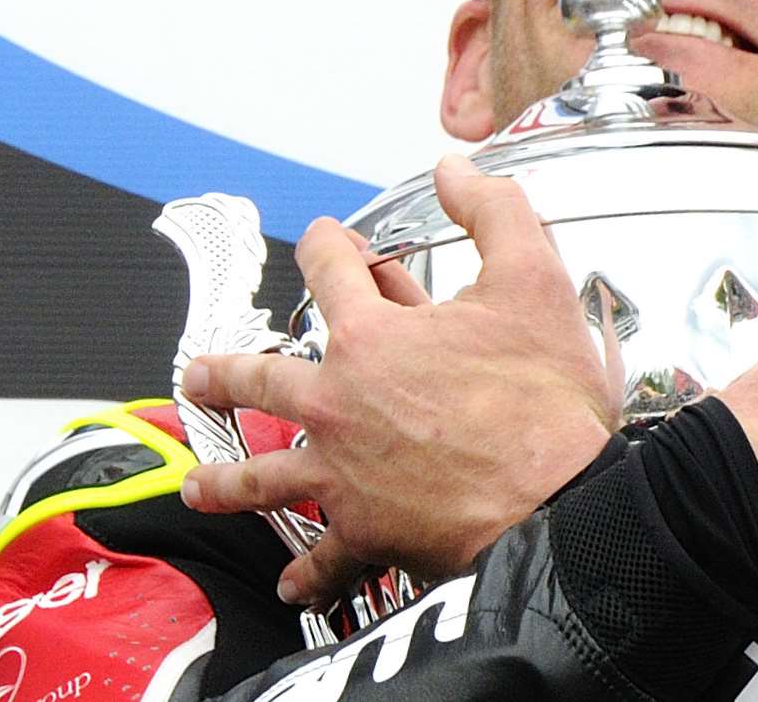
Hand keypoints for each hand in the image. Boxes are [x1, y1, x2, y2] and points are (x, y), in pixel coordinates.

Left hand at [179, 154, 618, 602]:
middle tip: (199, 375)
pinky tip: (295, 585)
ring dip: (229, 479)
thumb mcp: (532, 277)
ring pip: (265, 474)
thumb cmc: (544, 399)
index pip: (331, 270)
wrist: (558, 496)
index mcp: (373, 335)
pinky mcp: (366, 530)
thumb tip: (456, 171)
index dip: (327, 245)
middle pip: (262, 380)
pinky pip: (325, 557)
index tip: (324, 240)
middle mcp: (339, 402)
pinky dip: (309, 574)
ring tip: (200, 486)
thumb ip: (492, 212)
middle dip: (226, 373)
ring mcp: (344, 470)